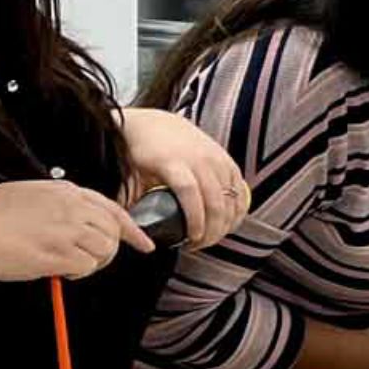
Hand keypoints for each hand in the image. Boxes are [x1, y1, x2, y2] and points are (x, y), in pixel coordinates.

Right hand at [0, 179, 150, 281]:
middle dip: (108, 251)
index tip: (143, 243)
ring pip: (105, 250)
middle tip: (87, 262)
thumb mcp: (25, 195)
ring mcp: (66, 229)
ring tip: (68, 266)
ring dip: (92, 264)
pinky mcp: (58, 253)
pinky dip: (78, 274)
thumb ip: (53, 206)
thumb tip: (66, 227)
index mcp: (63, 191)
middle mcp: (70, 207)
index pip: (111, 208)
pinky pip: (87, 266)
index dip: (131, 229)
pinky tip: (60, 272)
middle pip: (113, 232)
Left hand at [120, 107, 248, 247]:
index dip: (194, 219)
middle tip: (200, 245)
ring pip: (231, 196)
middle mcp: (198, 157)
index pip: (189, 192)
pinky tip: (229, 223)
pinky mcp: (226, 158)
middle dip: (212, 229)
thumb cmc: (138, 153)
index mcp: (172, 161)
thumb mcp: (128, 175)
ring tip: (212, 237)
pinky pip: (240, 188)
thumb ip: (127, 201)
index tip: (191, 239)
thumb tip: (129, 231)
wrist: (153, 124)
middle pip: (215, 200)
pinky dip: (238, 208)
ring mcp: (215, 156)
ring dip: (226, 222)